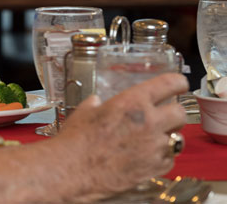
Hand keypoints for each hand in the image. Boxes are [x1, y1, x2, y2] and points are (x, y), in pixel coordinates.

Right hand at [55, 72, 187, 197]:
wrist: (72, 170)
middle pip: (180, 112)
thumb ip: (97, 104)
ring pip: (178, 138)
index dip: (178, 83)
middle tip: (162, 117)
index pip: (170, 84)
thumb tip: (98, 102)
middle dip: (173, 113)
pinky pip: (169, 159)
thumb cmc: (75, 140)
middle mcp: (149, 122)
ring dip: (167, 137)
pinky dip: (161, 157)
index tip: (179, 85)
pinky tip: (145, 156)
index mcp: (132, 102)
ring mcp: (155, 147)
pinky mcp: (155, 168)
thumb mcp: (85, 111)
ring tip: (151, 139)